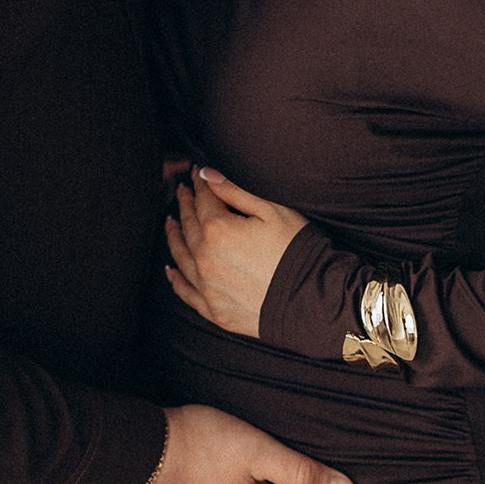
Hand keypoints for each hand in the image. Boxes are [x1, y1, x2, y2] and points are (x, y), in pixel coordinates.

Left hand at [166, 167, 306, 338]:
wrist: (315, 300)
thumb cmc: (297, 250)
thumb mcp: (271, 211)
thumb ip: (234, 191)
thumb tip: (207, 174)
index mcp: (218, 230)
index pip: (203, 200)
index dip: (200, 184)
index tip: (197, 173)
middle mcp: (205, 259)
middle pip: (189, 225)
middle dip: (185, 205)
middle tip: (182, 191)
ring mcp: (208, 287)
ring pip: (181, 256)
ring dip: (174, 236)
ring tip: (171, 222)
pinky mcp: (214, 310)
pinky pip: (186, 292)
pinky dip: (175, 279)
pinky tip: (170, 270)